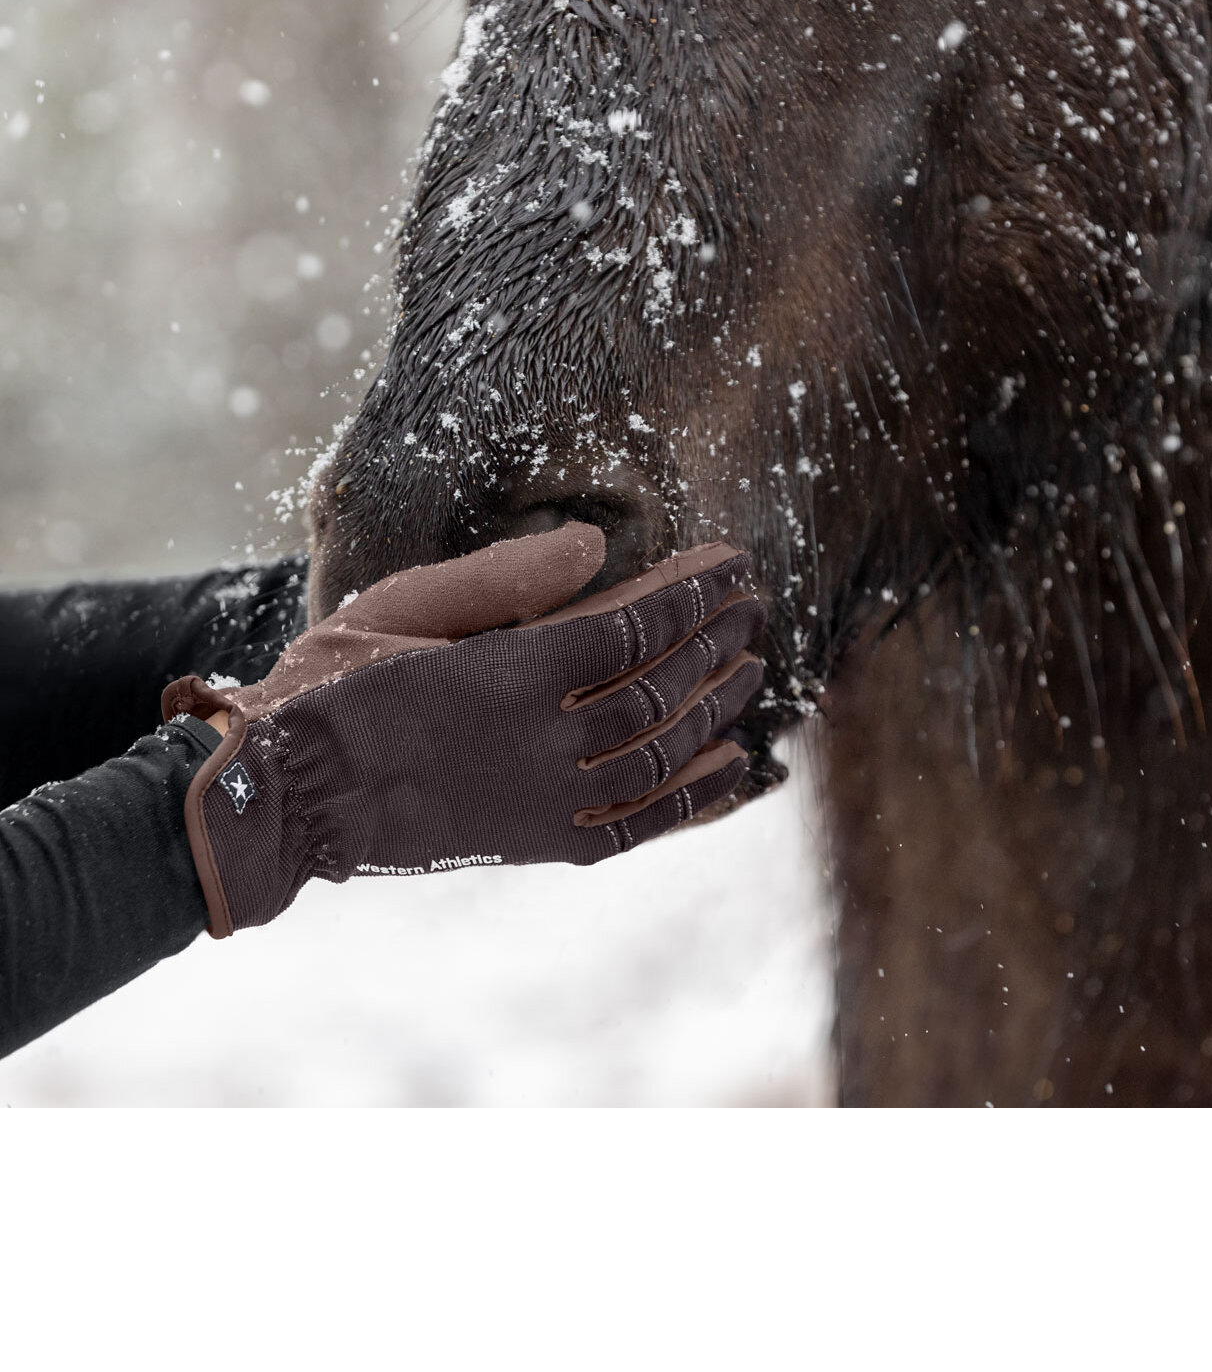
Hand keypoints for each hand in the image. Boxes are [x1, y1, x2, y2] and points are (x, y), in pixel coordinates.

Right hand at [162, 523, 765, 935]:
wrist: (285, 798)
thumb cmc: (333, 685)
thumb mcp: (401, 604)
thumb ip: (501, 577)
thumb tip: (593, 543)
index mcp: (507, 674)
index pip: (632, 624)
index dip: (692, 591)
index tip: (734, 562)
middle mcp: (539, 741)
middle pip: (657, 685)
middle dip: (713, 641)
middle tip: (754, 608)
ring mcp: (543, 799)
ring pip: (658, 752)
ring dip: (713, 708)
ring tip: (752, 670)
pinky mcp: (538, 840)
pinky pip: (637, 822)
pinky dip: (691, 795)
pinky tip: (730, 765)